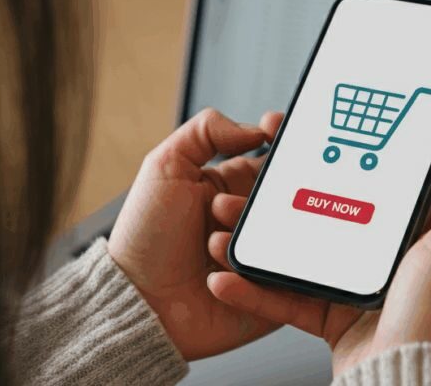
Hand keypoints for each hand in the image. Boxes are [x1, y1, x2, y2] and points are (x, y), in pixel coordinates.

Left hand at [108, 108, 283, 359]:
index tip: (278, 129)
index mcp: (234, 185)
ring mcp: (265, 254)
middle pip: (290, 194)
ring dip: (255, 235)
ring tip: (212, 244)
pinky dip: (255, 275)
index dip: (283, 140)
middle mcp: (253, 218)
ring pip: (291, 234)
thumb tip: (254, 128)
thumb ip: (206, 131)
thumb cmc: (145, 237)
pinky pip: (288, 281)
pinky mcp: (274, 292)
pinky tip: (218, 274)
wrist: (139, 303)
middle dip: (270, 194)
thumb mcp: (165, 167)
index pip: (273, 157)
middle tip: (229, 206)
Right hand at [207, 128, 430, 375]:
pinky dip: (256, 288)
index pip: (386, 183)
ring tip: (234, 221)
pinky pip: (287, 295)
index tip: (323, 136)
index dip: (357, 156)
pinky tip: (231, 274)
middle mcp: (390, 256)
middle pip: (334, 210)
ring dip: (264, 237)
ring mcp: (358, 285)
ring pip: (302, 249)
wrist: (405, 383)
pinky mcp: (332, 314)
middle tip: (263, 175)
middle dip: (293, 193)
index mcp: (422, 233)